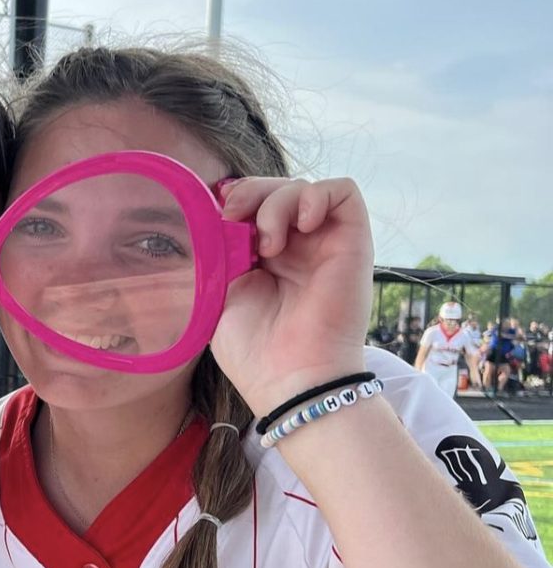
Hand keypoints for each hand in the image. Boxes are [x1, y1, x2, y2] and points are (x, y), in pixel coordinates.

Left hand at [209, 177, 372, 416]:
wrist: (289, 379)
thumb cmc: (252, 350)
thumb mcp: (219, 294)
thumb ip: (218, 253)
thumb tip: (216, 218)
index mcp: (264, 260)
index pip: (252, 205)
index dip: (234, 198)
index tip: (215, 215)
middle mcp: (296, 248)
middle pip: (275, 190)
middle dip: (250, 192)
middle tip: (231, 216)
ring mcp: (324, 244)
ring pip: (303, 188)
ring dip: (276, 202)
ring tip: (266, 244)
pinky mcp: (352, 242)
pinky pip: (344, 191)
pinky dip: (316, 195)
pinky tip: (299, 225)